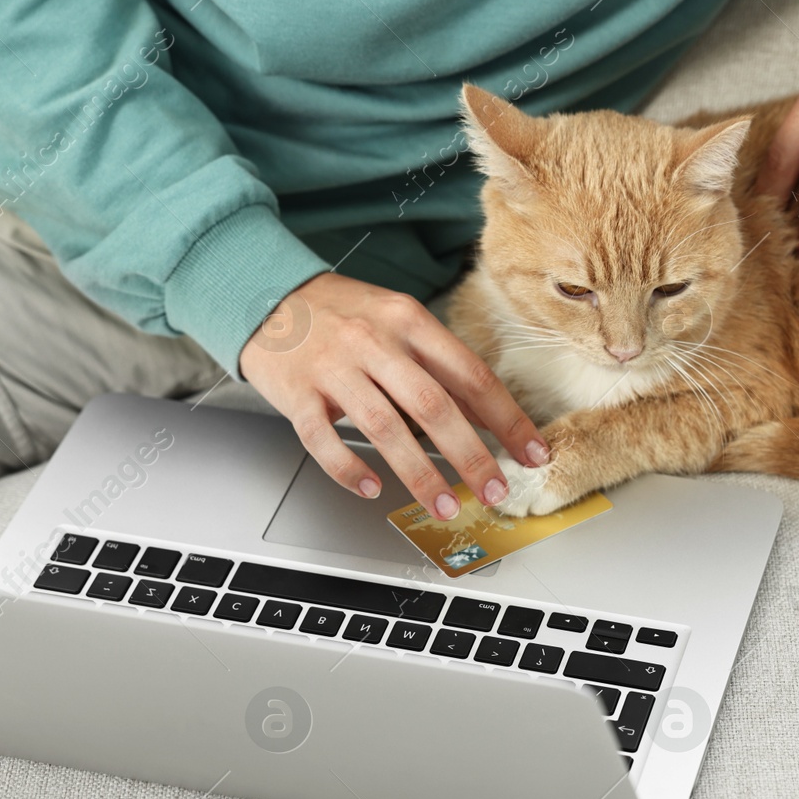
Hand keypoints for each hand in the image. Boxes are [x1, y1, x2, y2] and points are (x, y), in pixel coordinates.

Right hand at [239, 273, 550, 519]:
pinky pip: (323, 440)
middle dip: (471, 455)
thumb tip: (485, 418)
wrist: (266, 293)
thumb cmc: (341, 314)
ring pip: (384, 428)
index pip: (471, 375)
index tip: (533, 452)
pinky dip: (348, 468)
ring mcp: (333, 369)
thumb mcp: (398, 321)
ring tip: (444, 505)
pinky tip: (371, 488)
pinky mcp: (297, 394)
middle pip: (433, 406)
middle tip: (494, 490)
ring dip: (420, 474)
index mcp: (409, 322)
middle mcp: (374, 343)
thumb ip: (438, 364)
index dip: (507, 419)